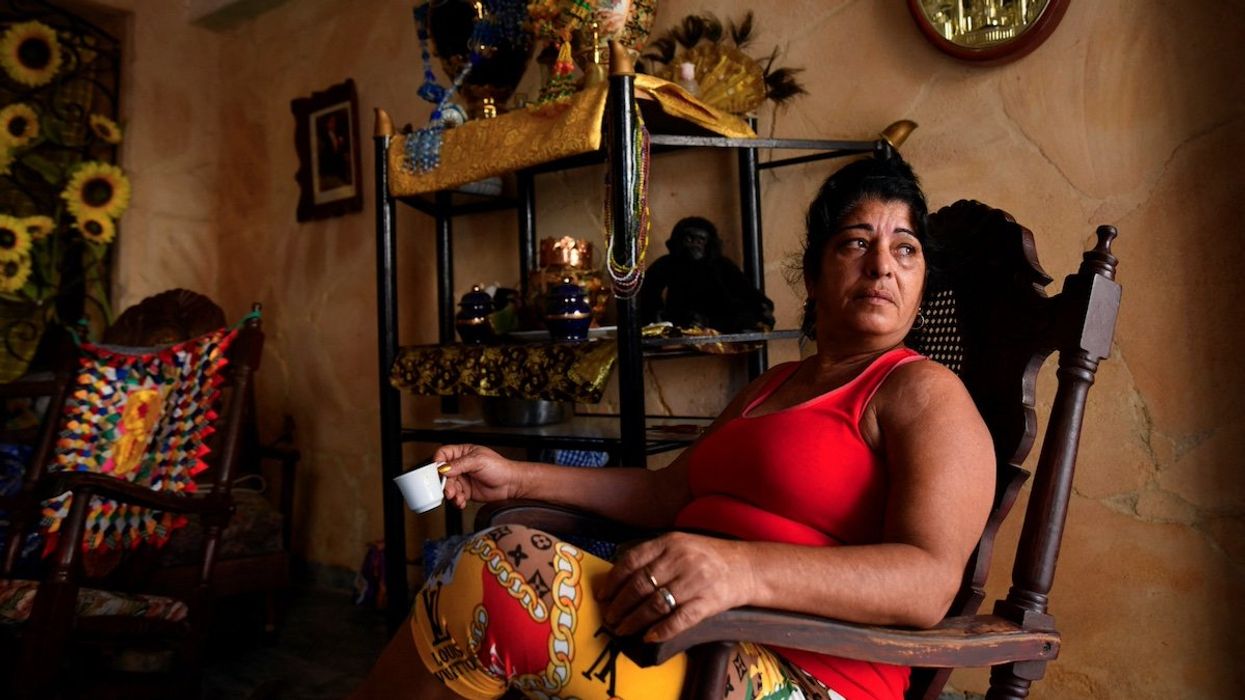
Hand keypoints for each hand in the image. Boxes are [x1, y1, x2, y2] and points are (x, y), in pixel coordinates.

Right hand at [433, 444, 522, 508]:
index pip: (443, 454)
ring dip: (451, 494)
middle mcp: (461, 466)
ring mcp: (463, 479)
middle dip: (445, 483)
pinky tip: (462, 501)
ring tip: (458, 497)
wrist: (511, 484)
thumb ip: (459, 464)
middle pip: (443, 474)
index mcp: (463, 453)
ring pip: (448, 487)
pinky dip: (457, 500)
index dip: (438, 462)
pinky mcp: (466, 491)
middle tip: (449, 490)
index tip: (439, 471)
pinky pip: (456, 496)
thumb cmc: (500, 468)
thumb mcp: (478, 461)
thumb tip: (444, 468)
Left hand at [595, 532, 751, 641]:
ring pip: (655, 604)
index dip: (613, 580)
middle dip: (620, 605)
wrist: (747, 567)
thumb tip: (619, 577)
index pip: (632, 561)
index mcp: (670, 542)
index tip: (602, 595)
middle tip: (609, 618)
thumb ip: (653, 555)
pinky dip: (661, 630)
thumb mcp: (680, 544)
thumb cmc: (707, 557)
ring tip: (622, 629)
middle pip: (640, 585)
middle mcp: (681, 560)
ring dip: (634, 620)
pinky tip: (648, 637)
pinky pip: (680, 619)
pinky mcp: (708, 602)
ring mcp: (695, 581)